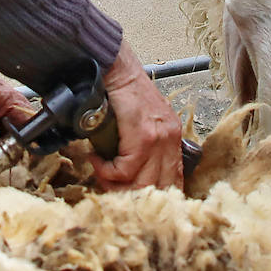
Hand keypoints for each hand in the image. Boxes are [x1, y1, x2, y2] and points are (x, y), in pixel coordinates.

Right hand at [88, 41, 182, 190]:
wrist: (116, 69)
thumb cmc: (122, 92)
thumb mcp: (140, 121)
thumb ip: (141, 146)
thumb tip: (127, 173)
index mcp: (172, 138)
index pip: (174, 182)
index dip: (154, 197)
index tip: (134, 201)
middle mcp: (171, 140)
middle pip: (159, 189)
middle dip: (131, 196)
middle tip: (109, 188)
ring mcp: (160, 139)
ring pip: (142, 185)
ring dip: (116, 185)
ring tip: (101, 174)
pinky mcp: (144, 137)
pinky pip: (125, 170)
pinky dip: (106, 171)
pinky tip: (97, 159)